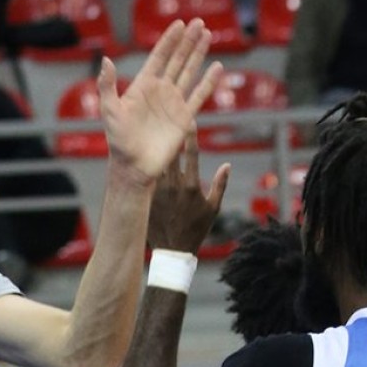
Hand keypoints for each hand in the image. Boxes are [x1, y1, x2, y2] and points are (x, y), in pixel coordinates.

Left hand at [97, 19, 222, 186]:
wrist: (134, 167)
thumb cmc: (118, 141)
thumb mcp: (109, 111)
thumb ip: (107, 85)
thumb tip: (105, 60)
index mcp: (142, 87)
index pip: (158, 57)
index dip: (168, 40)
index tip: (179, 24)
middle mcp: (159, 91)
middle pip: (176, 60)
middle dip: (187, 41)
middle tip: (199, 22)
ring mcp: (173, 103)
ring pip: (189, 72)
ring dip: (198, 54)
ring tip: (207, 34)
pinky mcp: (184, 117)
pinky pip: (199, 95)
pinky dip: (208, 82)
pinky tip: (217, 67)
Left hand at [146, 130, 229, 251]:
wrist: (172, 250)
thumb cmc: (196, 229)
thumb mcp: (213, 209)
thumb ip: (220, 185)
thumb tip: (227, 165)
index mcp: (190, 185)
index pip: (190, 153)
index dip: (190, 134)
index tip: (189, 118)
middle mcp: (172, 185)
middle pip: (170, 153)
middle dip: (169, 135)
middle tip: (165, 116)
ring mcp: (156, 191)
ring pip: (155, 162)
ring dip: (155, 147)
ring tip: (151, 130)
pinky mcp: (146, 197)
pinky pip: (144, 176)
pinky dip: (143, 164)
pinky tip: (139, 152)